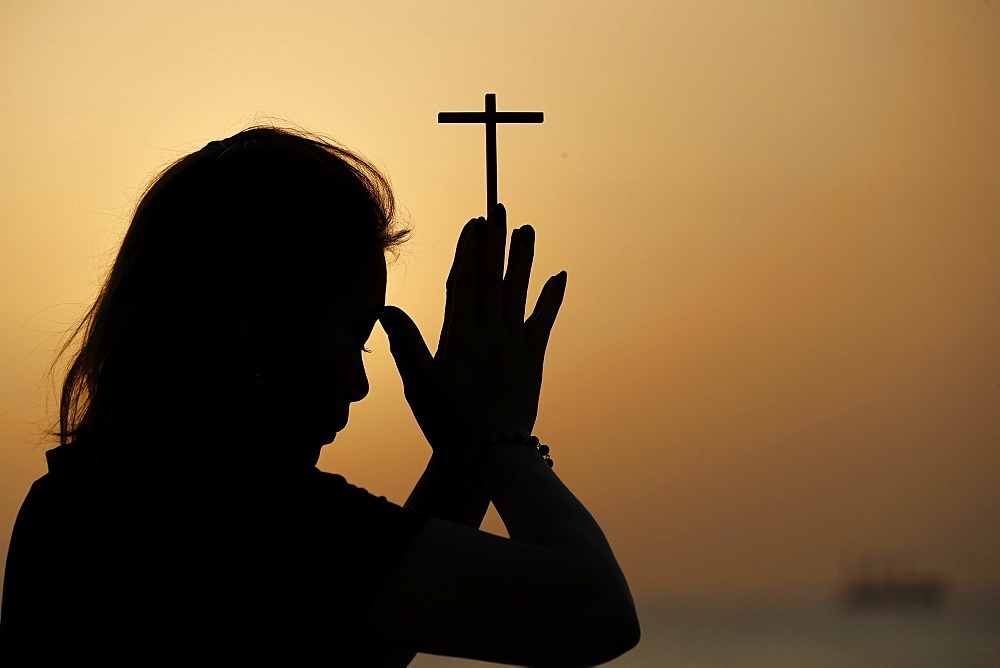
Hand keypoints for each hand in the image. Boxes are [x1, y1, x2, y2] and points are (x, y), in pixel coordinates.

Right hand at [380, 204, 565, 457]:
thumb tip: (384, 307)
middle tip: (499, 209)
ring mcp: (514, 346)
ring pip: (518, 294)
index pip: (463, 284)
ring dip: (523, 260)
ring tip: (527, 229)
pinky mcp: (533, 360)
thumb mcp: (419, 385)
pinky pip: (544, 323)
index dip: (469, 251)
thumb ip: (405, 344)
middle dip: (495, 243)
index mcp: (458, 339)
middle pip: (491, 280)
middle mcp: (488, 336)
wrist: (490, 455)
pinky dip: (552, 298)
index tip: (474, 223)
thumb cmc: (448, 422)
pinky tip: (560, 275)